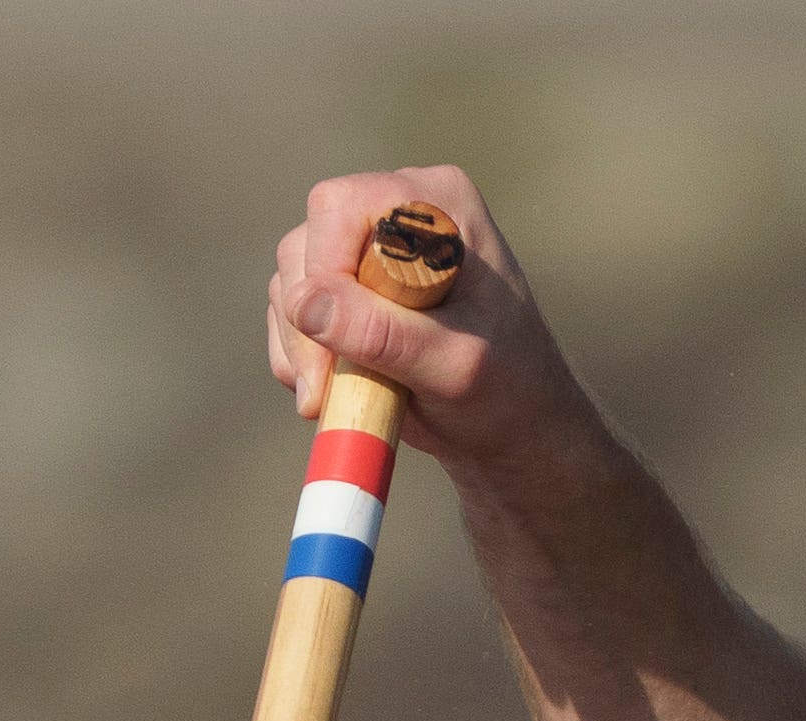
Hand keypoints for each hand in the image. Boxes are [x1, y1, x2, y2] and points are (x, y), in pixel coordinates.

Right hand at [266, 168, 588, 483]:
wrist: (514, 430)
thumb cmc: (507, 390)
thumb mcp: (453, 367)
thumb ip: (383, 333)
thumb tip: (303, 303)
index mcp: (438, 205)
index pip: (342, 207)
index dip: (324, 271)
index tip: (338, 342)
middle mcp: (397, 214)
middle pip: (306, 244)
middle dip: (307, 323)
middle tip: (325, 390)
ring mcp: (366, 252)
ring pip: (291, 282)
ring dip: (301, 347)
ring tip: (334, 398)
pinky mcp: (347, 291)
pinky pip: (292, 313)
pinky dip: (299, 357)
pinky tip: (330, 392)